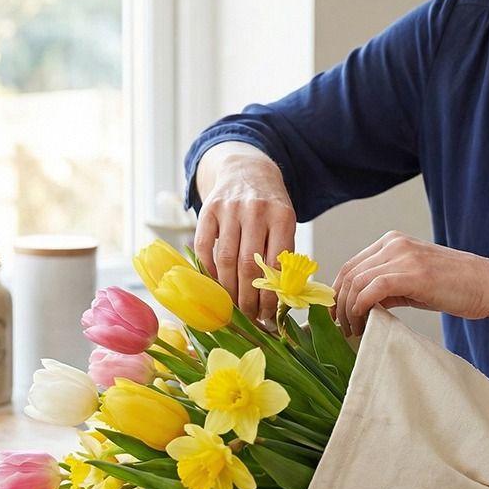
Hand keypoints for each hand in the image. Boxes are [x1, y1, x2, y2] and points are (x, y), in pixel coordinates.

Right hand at [194, 143, 296, 324]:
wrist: (247, 171)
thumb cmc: (270, 207)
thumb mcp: (285, 224)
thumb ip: (282, 255)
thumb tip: (278, 300)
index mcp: (282, 216)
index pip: (275, 265)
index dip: (270, 294)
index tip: (268, 314)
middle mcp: (255, 211)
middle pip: (248, 265)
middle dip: (248, 298)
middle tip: (249, 317)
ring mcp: (229, 209)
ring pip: (225, 259)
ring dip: (227, 290)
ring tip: (232, 307)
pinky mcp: (208, 209)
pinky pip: (203, 246)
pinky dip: (208, 270)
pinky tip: (215, 284)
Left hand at [330, 231, 488, 336]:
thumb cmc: (456, 287)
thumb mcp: (414, 282)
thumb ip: (387, 287)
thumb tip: (360, 306)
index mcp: (393, 241)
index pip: (351, 265)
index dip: (338, 292)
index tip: (336, 316)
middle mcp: (394, 244)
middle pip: (348, 273)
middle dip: (338, 304)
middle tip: (339, 328)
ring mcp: (403, 256)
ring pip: (356, 282)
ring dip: (348, 310)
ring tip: (352, 331)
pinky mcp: (412, 274)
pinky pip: (371, 290)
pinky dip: (361, 308)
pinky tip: (363, 324)